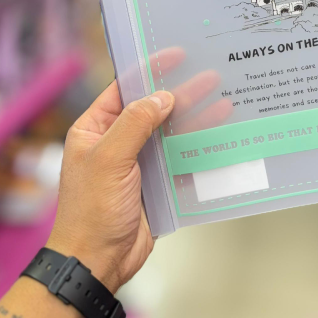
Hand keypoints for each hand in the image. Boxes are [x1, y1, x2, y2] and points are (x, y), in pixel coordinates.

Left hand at [47, 48, 231, 293]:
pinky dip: (198, 147)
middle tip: (211, 77)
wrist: (98, 263)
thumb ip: (136, 123)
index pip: (124, 88)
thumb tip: (163, 96)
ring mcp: (138, 163)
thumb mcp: (109, 159)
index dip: (149, 69)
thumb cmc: (92, 210)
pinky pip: (180, 158)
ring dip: (196, 118)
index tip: (176, 54)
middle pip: (154, 108)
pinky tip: (219, 136)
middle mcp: (117, 141)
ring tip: (224, 102)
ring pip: (171, 132)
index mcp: (95, 129)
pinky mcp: (156, 183)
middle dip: (182, 93)